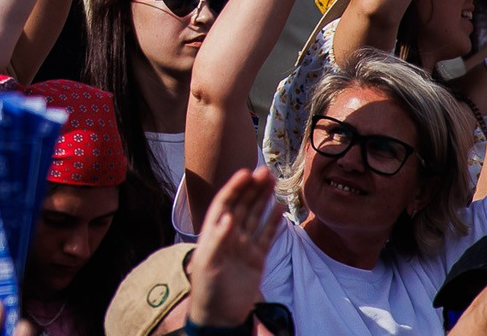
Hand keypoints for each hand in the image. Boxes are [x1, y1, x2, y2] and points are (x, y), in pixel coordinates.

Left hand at [191, 166, 284, 326]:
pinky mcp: (257, 258)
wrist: (220, 315)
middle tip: (265, 171)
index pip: (225, 204)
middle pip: (242, 206)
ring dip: (263, 200)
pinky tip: (280, 208)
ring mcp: (244, 245)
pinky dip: (273, 222)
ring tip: (273, 182)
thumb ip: (218, 240)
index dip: (234, 188)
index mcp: (214, 232)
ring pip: (255, 216)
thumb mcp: (208, 263)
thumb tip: (228, 218)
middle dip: (252, 188)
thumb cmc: (207, 288)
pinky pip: (266, 236)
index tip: (246, 172)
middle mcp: (229, 235)